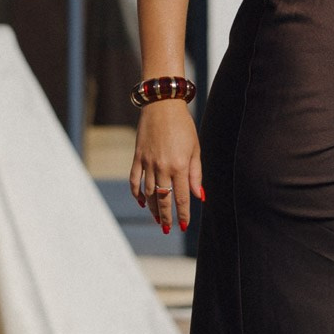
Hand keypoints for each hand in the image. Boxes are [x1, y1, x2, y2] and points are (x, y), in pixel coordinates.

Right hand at [130, 100, 202, 235]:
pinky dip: (137, 193)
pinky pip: (134, 180)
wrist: (162, 105)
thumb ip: (196, 174)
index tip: (183, 225)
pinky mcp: (137, 157)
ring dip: (153, 208)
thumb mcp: (195, 148)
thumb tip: (199, 196)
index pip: (182, 197)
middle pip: (164, 199)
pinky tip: (142, 201)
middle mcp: (162, 167)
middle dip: (166, 217)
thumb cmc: (183, 126)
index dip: (183, 213)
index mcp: (180, 166)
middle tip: (168, 228)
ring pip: (149, 193)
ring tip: (157, 219)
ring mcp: (148, 162)